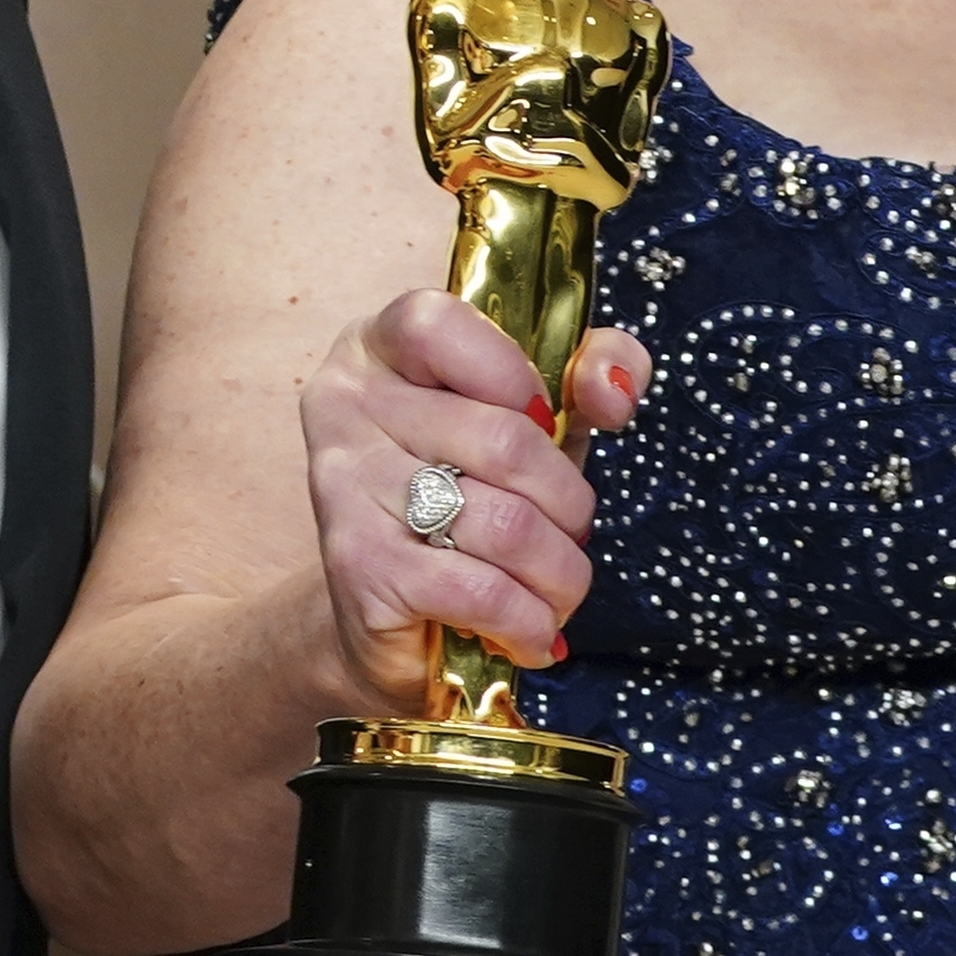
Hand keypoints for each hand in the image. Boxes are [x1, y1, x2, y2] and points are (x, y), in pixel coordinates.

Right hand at [299, 293, 643, 706]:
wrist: (387, 623)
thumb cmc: (467, 501)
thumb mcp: (531, 420)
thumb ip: (583, 372)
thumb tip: (612, 390)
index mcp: (374, 349)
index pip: (436, 324)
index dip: (513, 374)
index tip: (543, 421)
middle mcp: (343, 408)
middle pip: (504, 441)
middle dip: (567, 505)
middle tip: (567, 534)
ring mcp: (344, 489)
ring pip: (507, 525)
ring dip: (559, 574)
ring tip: (555, 591)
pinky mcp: (361, 571)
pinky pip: (485, 593)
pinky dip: (529, 623)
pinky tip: (527, 632)